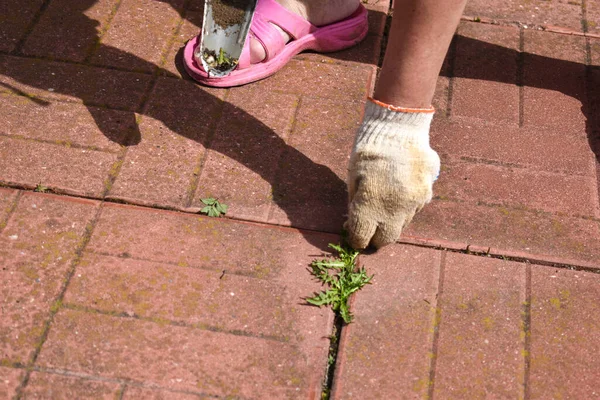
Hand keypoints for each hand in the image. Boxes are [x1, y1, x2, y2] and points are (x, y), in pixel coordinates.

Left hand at [345, 99, 439, 248]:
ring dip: (390, 223)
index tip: (353, 234)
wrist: (398, 127)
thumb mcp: (352, 178)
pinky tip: (397, 194)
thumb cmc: (368, 151)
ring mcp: (413, 203)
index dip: (355, 239)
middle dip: (375, 239)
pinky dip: (404, 209)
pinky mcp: (426, 194)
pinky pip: (414, 211)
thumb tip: (353, 224)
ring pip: (401, 226)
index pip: (361, 237)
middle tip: (369, 231)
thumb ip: (355, 204)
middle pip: (385, 240)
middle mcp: (393, 208)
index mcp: (369, 204)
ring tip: (383, 208)